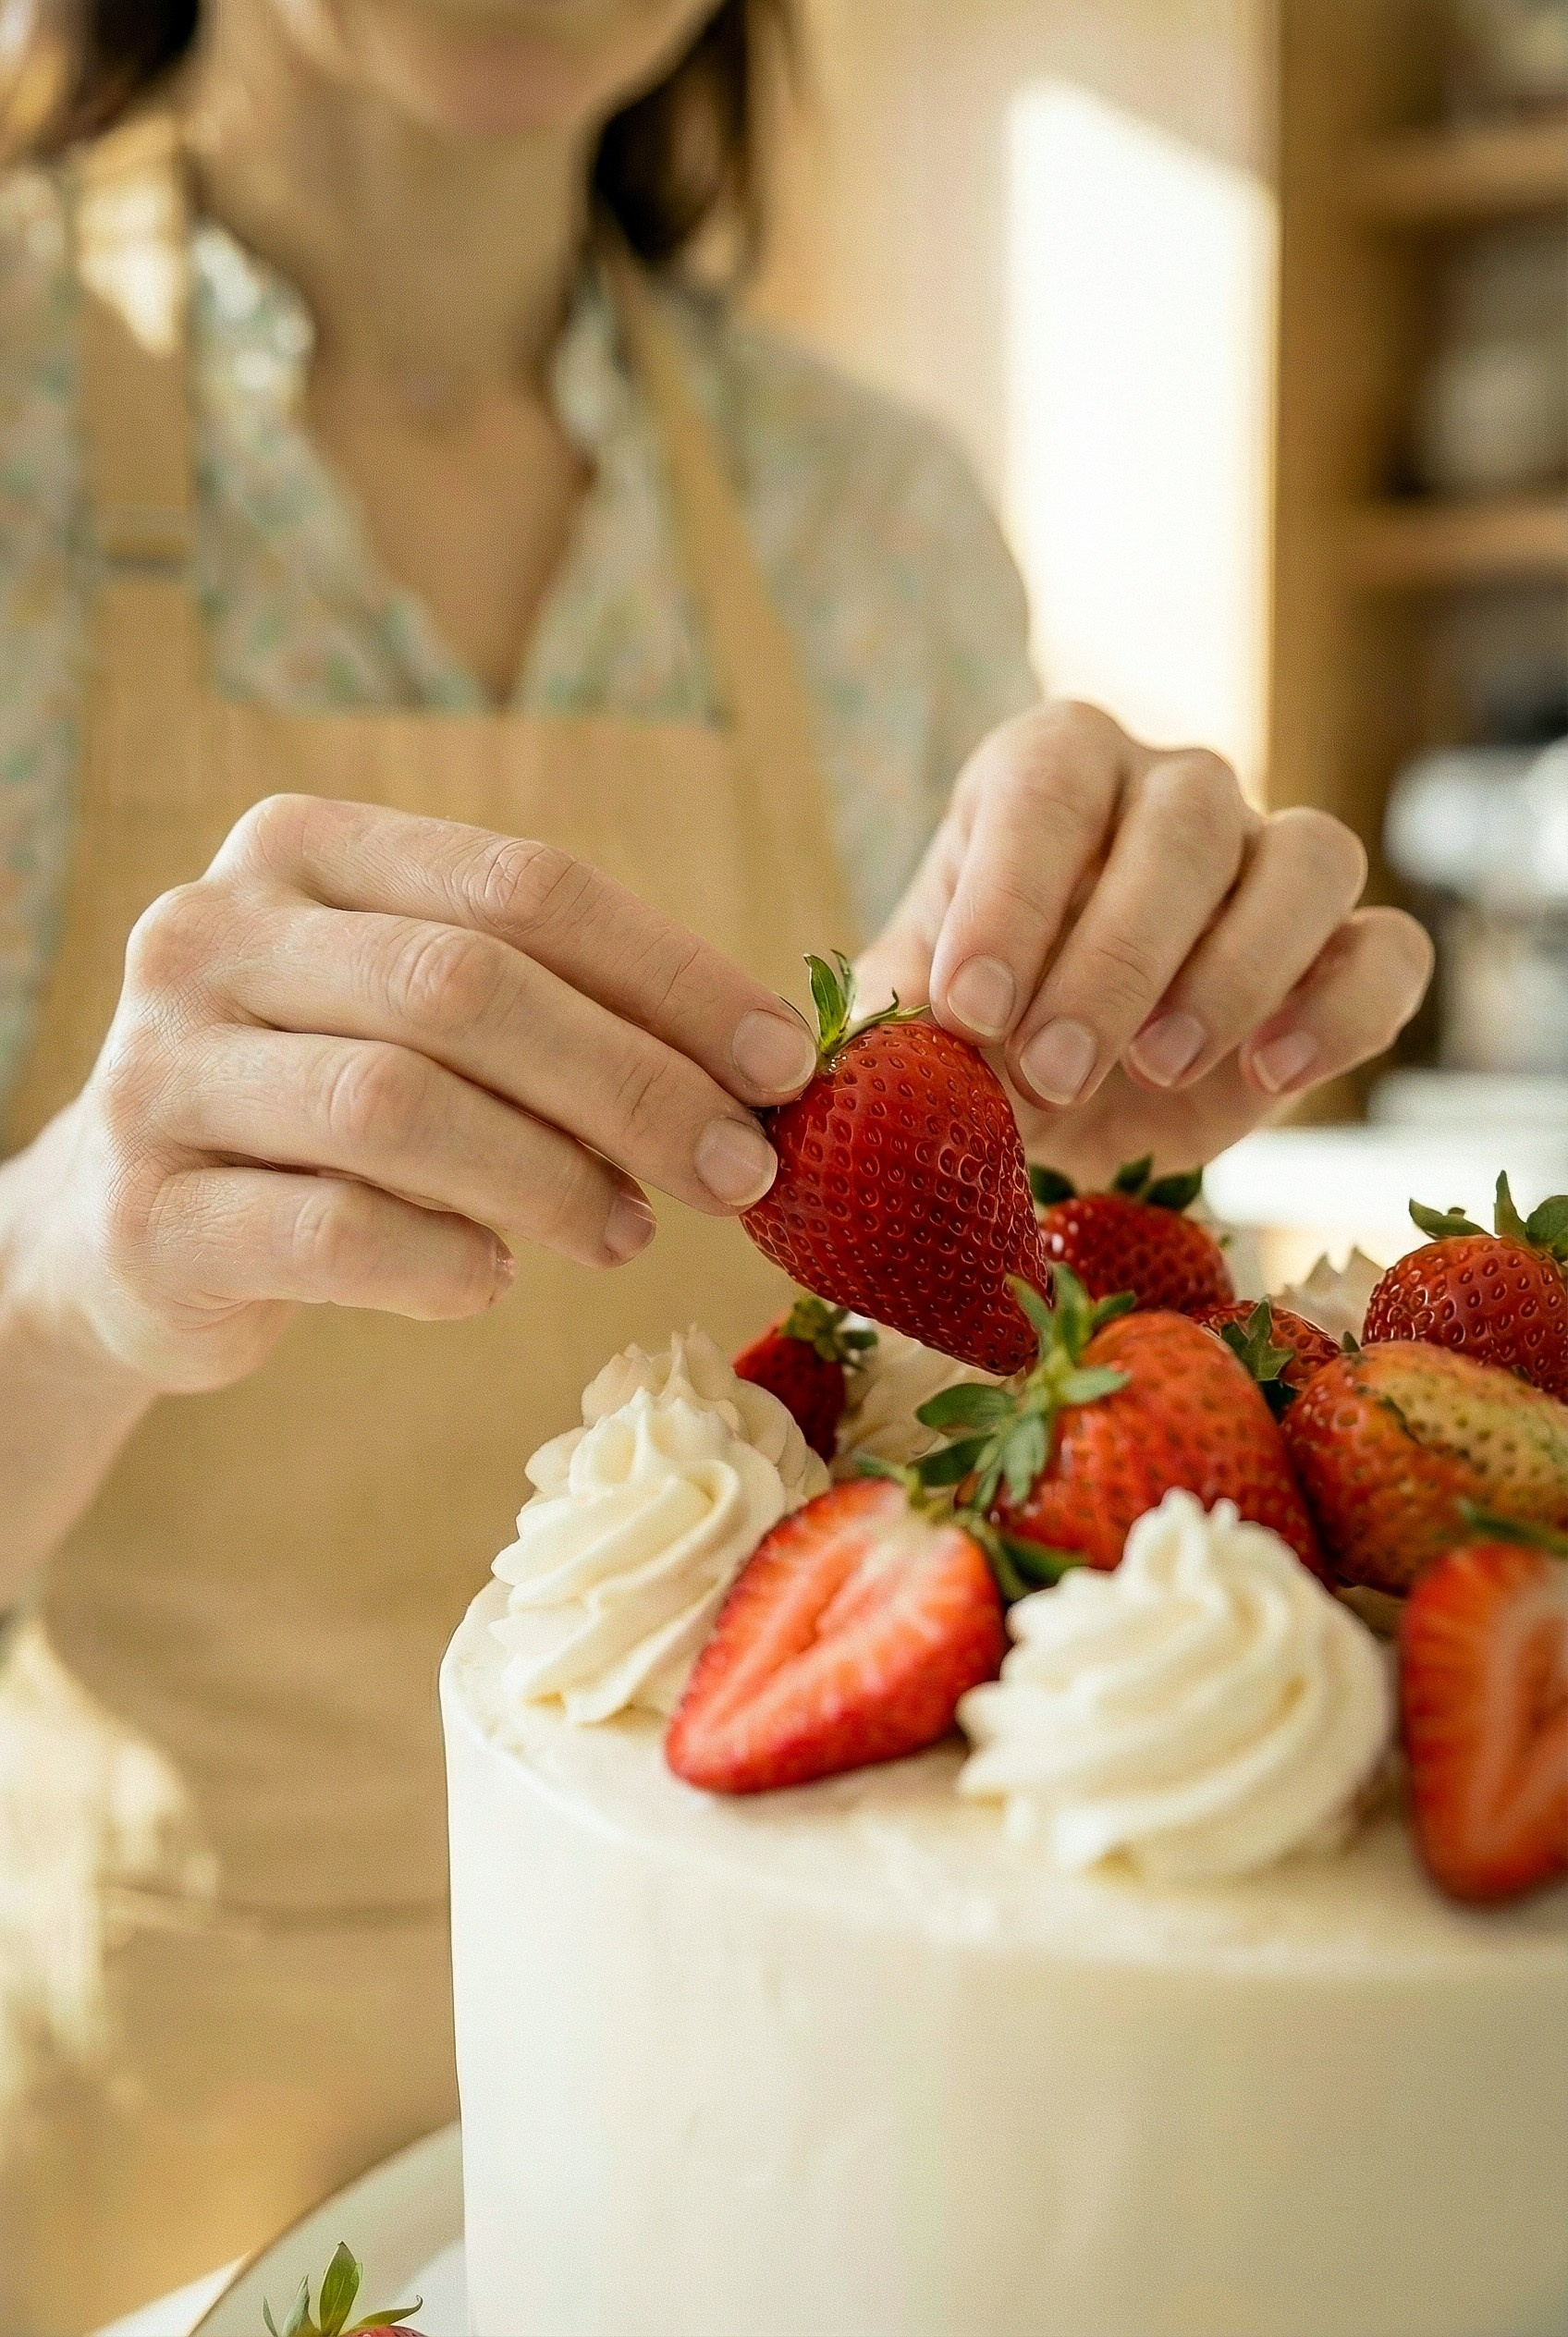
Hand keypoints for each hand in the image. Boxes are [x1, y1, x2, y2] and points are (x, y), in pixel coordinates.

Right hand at [13, 795, 817, 1393]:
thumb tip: (765, 1069)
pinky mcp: (144, 1217)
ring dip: (550, 1179)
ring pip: (396, 1106)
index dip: (673, 976)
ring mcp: (160, 1072)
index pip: (522, 886)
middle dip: (632, 1084)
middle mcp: (211, 934)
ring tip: (629, 1235)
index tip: (785, 1063)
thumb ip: (558, 1008)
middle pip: (465, 988)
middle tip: (738, 1171)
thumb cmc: (329, 1112)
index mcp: (301, 849)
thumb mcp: (425, 1022)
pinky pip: (328, 1232)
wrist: (132, 1230)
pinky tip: (492, 1281)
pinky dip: (439, 1262)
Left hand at [857, 702, 1433, 1184]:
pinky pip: (1389, 950)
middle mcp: (1170, 790)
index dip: (1014, 895)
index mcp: (1050, 770)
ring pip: (1307, 857)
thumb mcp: (910, 1026)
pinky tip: (1269, 1078)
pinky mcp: (1344, 953)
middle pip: (1186, 821)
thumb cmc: (972, 1039)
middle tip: (1052, 1070)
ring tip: (1157, 1069)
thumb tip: (883, 1055)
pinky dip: (1341, 1011)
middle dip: (1117, 957)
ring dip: (1235, 971)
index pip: (1049, 784)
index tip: (972, 1009)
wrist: (1052, 1115)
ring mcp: (1270, 859)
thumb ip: (897, 1025)